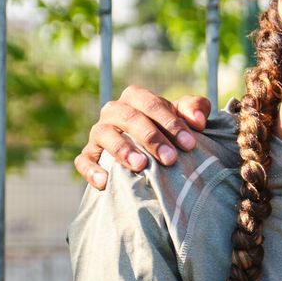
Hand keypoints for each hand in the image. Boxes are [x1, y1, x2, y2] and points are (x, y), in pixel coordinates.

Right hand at [76, 87, 209, 189]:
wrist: (153, 154)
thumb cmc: (171, 132)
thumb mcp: (185, 118)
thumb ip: (195, 109)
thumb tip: (198, 120)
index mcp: (136, 99)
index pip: (150, 104)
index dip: (170, 122)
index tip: (189, 144)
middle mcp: (114, 111)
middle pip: (128, 118)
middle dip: (151, 138)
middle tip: (170, 159)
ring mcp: (99, 133)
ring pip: (104, 134)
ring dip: (121, 149)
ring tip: (140, 165)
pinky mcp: (89, 154)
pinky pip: (83, 160)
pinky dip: (91, 169)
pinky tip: (105, 182)